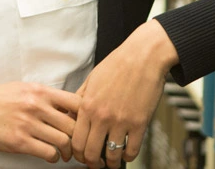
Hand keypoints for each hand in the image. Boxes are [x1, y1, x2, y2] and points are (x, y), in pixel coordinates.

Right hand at [0, 82, 80, 162]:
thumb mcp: (23, 88)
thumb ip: (45, 96)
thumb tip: (69, 106)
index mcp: (39, 90)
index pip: (76, 102)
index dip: (86, 115)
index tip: (86, 124)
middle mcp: (36, 105)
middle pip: (74, 125)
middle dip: (80, 137)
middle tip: (80, 145)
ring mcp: (28, 124)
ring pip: (64, 141)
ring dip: (69, 151)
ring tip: (66, 153)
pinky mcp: (19, 142)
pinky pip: (49, 153)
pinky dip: (54, 158)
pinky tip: (51, 156)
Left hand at [71, 20, 178, 168]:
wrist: (143, 56)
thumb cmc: (118, 64)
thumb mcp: (92, 79)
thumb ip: (80, 98)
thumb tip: (71, 113)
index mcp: (87, 105)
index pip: (75, 140)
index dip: (77, 153)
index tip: (81, 155)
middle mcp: (101, 116)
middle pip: (90, 153)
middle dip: (91, 162)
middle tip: (95, 163)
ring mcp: (120, 121)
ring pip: (111, 155)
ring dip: (110, 162)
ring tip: (111, 161)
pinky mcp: (139, 123)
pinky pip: (131, 150)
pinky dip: (128, 156)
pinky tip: (127, 152)